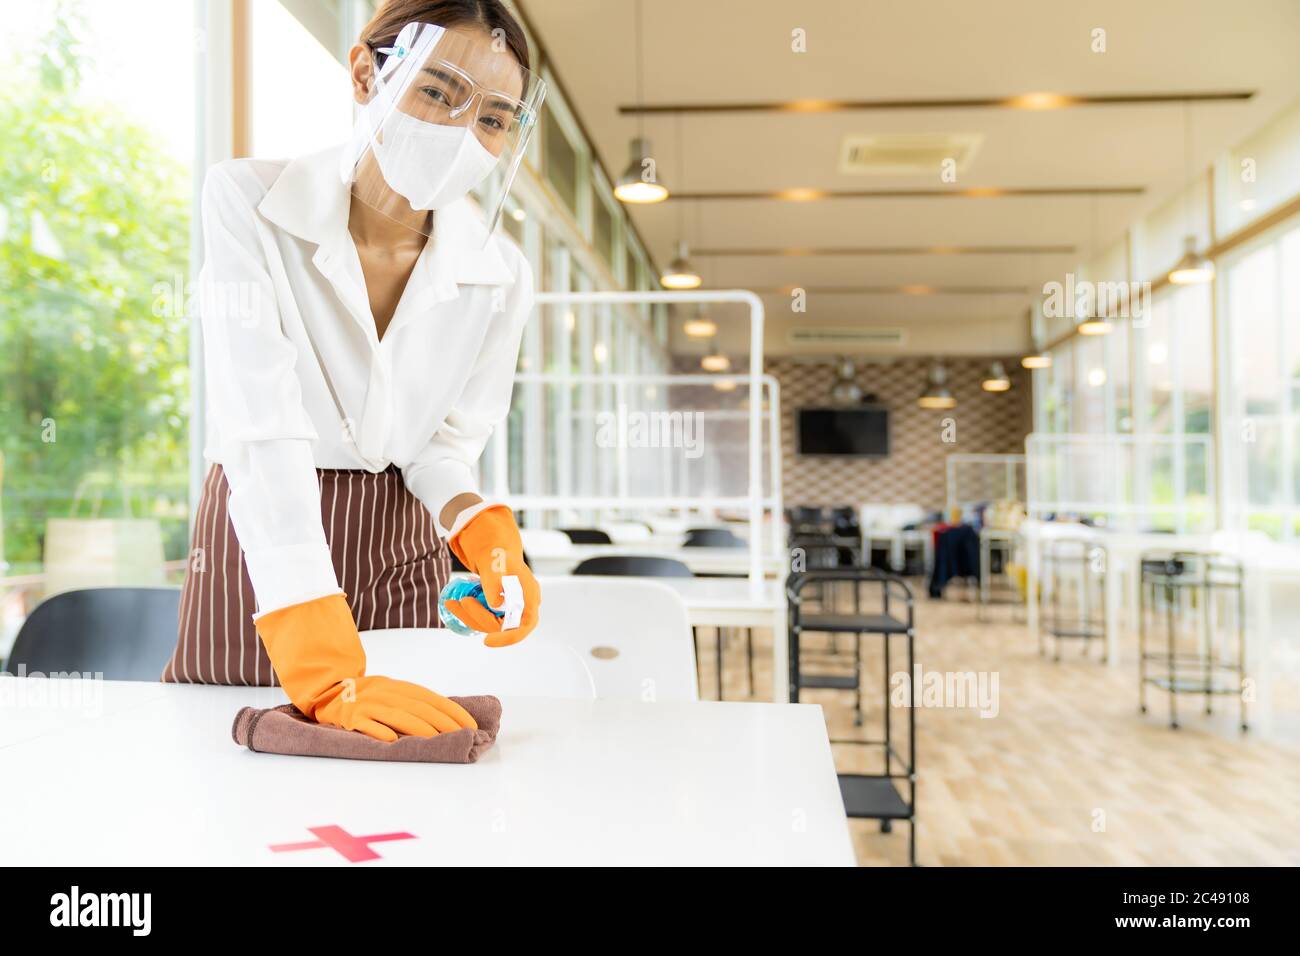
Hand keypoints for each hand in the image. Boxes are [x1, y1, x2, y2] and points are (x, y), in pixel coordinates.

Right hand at [311, 675, 477, 742]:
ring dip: (419, 728)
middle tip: (460, 735)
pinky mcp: (350, 717)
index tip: (470, 724)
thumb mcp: (389, 692)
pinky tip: (394, 741)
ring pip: (396, 715)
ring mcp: (367, 704)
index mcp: (397, 686)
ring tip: (437, 740)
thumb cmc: (365, 697)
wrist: (326, 691)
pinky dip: (380, 731)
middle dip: (442, 721)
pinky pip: (367, 725)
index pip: (430, 698)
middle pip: (418, 707)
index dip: (452, 710)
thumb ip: (411, 702)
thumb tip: (445, 720)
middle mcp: (384, 692)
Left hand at [447, 504, 540, 646]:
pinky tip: (454, 604)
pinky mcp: (498, 609)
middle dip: (479, 619)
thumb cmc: (495, 551)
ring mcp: (511, 607)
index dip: (509, 638)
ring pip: (491, 624)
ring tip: (451, 602)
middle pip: (503, 625)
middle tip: (460, 602)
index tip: (487, 641)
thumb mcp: (494, 562)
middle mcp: (523, 603)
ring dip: (469, 617)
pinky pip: (484, 617)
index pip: (526, 624)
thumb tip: (495, 605)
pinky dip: (468, 614)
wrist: (492, 546)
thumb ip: (495, 582)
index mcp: (529, 593)